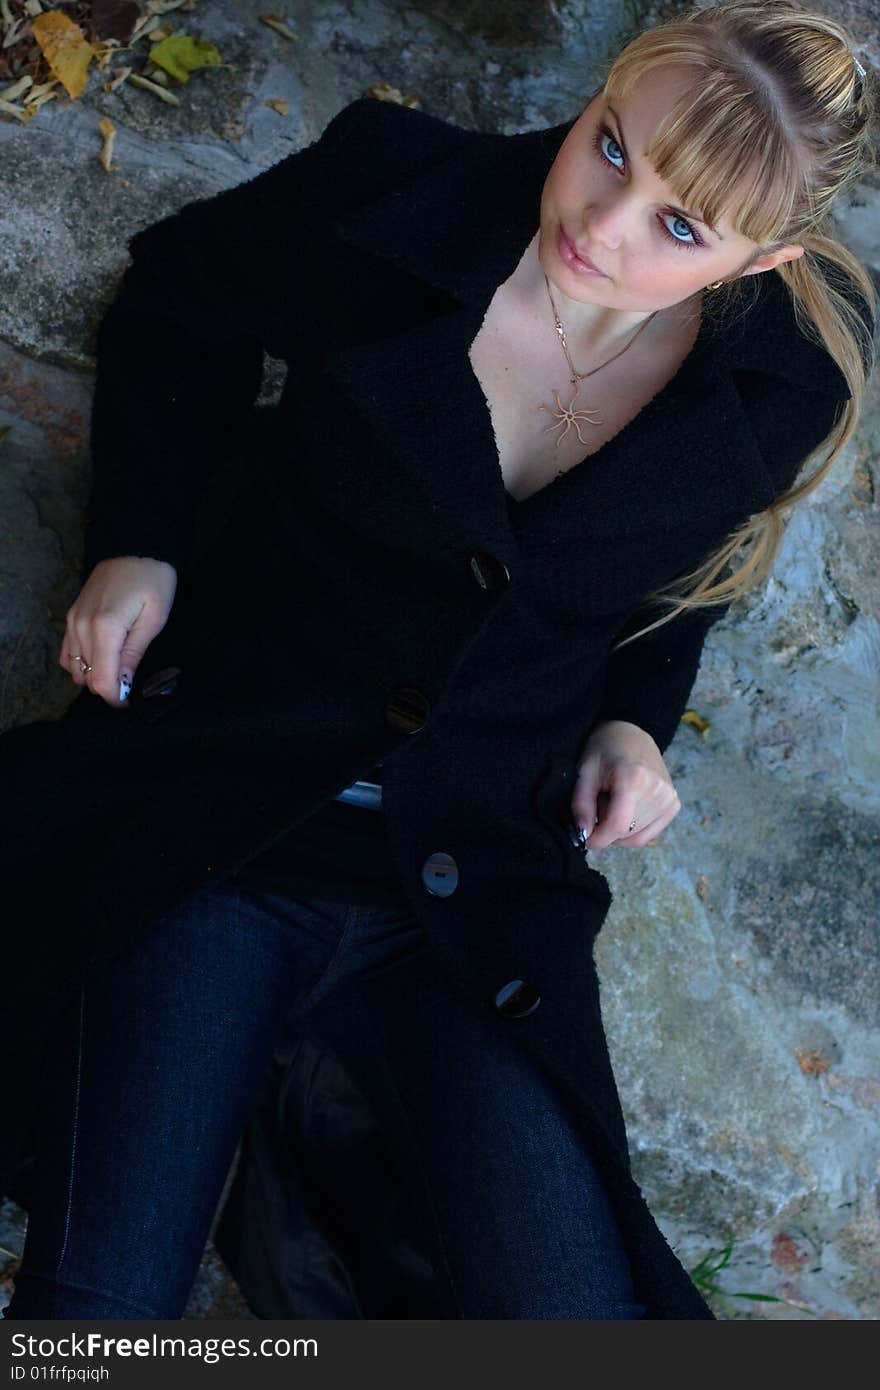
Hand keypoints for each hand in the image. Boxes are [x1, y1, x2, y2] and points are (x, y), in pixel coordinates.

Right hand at [59, 556, 177, 707]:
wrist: (135, 546)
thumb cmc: (153, 580)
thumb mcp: (154, 619)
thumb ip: (134, 654)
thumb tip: (123, 686)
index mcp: (105, 628)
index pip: (101, 680)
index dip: (115, 698)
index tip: (130, 702)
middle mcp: (81, 626)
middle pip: (87, 677)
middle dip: (108, 687)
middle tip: (130, 684)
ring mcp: (72, 621)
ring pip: (75, 668)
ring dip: (94, 675)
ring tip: (118, 670)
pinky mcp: (71, 616)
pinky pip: (67, 652)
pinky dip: (80, 663)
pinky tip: (100, 660)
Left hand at [571, 719, 681, 850]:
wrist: (632, 733)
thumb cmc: (605, 749)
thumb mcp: (585, 772)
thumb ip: (581, 805)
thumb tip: (584, 836)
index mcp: (634, 779)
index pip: (618, 826)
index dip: (597, 838)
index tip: (585, 837)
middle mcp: (658, 791)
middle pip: (626, 834)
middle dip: (605, 829)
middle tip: (599, 805)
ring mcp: (669, 799)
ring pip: (636, 838)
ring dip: (619, 830)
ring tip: (613, 803)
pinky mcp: (674, 805)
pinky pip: (649, 834)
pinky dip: (632, 830)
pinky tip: (626, 809)